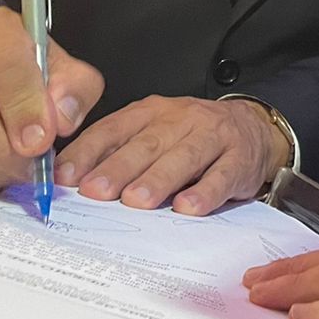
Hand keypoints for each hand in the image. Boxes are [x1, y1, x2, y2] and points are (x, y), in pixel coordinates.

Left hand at [56, 96, 288, 215]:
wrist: (253, 128)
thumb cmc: (192, 137)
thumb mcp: (154, 132)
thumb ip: (118, 151)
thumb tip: (70, 181)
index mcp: (153, 112)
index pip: (115, 128)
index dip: (89, 152)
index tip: (65, 177)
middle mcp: (182, 119)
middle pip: (148, 143)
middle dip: (119, 168)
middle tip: (96, 191)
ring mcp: (214, 137)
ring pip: (185, 156)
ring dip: (159, 179)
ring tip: (137, 201)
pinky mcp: (240, 159)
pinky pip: (222, 175)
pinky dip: (205, 192)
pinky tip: (188, 207)